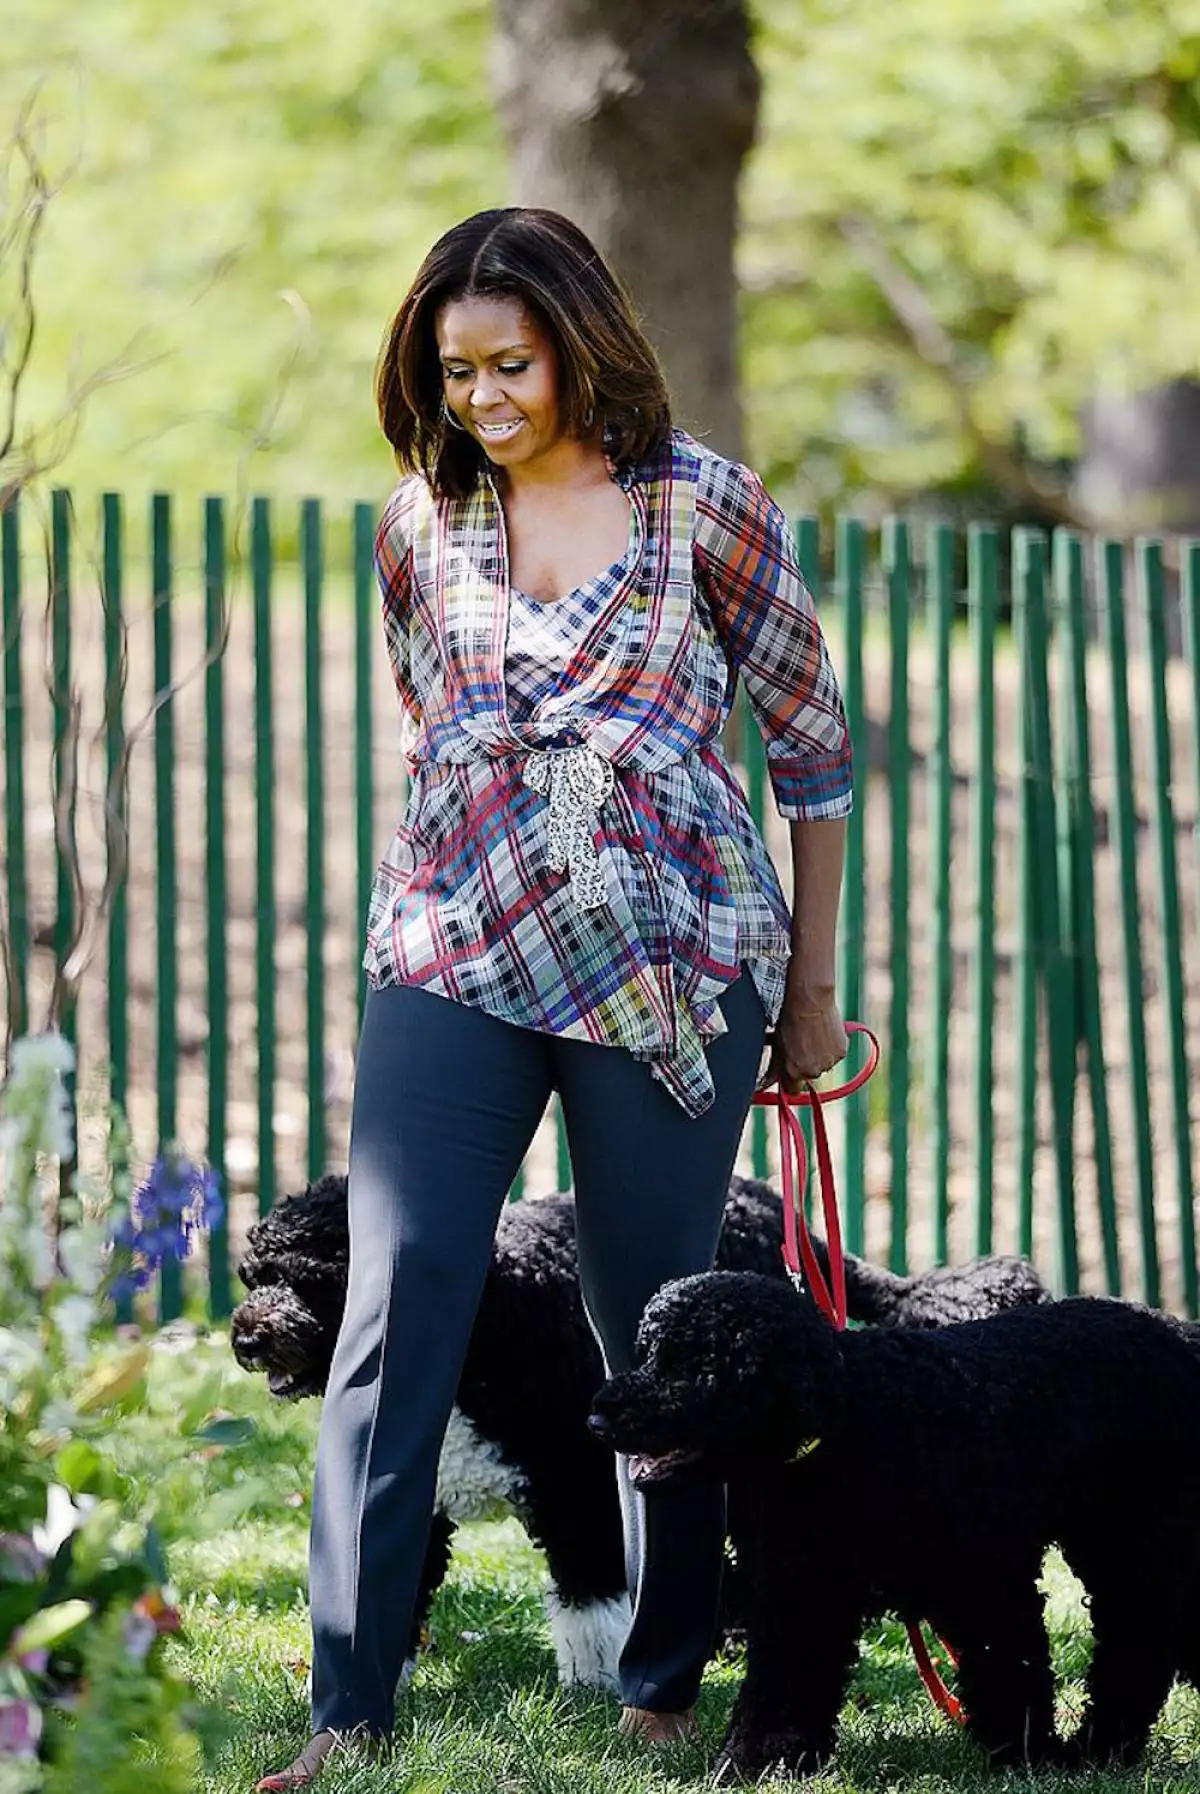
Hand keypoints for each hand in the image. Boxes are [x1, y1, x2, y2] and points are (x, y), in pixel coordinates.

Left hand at [759, 980, 847, 1095]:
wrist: (810, 1001)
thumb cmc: (789, 1019)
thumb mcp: (776, 1044)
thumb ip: (774, 1066)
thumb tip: (765, 1080)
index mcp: (794, 1072)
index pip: (792, 1091)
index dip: (790, 1080)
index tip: (789, 1069)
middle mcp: (813, 1071)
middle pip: (809, 1076)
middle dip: (805, 1065)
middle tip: (802, 1044)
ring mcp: (829, 1062)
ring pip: (823, 1065)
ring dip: (819, 1056)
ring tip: (813, 1035)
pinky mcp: (841, 1051)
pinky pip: (835, 1054)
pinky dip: (831, 1047)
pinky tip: (823, 1032)